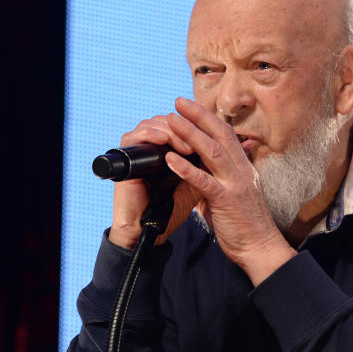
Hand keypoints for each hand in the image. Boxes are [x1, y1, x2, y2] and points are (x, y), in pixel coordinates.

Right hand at [109, 116, 201, 248]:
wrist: (148, 231)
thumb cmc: (170, 209)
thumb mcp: (195, 184)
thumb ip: (205, 166)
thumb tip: (227, 150)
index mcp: (164, 150)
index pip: (177, 124)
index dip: (194, 124)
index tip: (210, 137)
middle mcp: (149, 148)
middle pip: (164, 120)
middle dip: (184, 127)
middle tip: (198, 142)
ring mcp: (136, 152)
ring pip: (151, 125)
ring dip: (171, 131)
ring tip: (186, 146)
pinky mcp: (125, 160)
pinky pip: (133, 137)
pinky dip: (149, 134)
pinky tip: (163, 140)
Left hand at [164, 97, 295, 284]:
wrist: (261, 248)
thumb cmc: (245, 225)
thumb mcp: (232, 196)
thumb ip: (217, 181)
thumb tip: (199, 172)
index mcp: (243, 168)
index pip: (226, 134)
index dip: (208, 118)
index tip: (190, 108)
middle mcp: (241, 170)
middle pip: (220, 134)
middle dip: (198, 115)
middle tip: (178, 102)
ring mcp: (235, 184)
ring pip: (212, 151)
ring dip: (190, 133)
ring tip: (171, 121)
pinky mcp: (227, 200)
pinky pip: (204, 181)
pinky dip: (186, 168)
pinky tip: (170, 159)